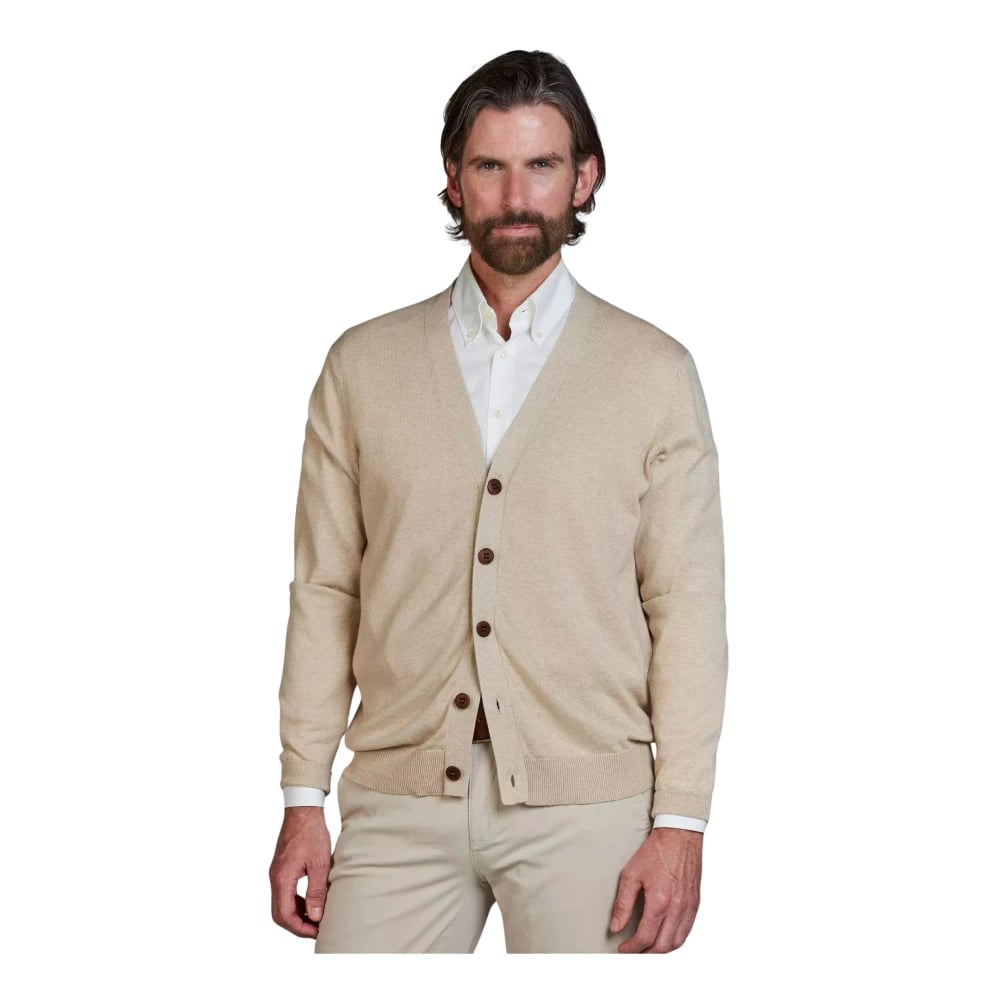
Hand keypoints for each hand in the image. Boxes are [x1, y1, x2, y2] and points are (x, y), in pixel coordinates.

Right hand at [269, 806, 331, 937]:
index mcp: (282, 878)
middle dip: (297, 925)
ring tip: (316, 919)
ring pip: (281, 904)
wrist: (303, 810)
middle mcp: (275, 878)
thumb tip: (316, 917)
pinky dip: (296, 902)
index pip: (284, 915)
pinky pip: (285, 893)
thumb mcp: (320, 863)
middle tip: (317, 929)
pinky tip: (311, 903)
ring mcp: (276, 873)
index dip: (300, 928)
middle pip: (279, 914)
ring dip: (297, 915)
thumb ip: (317, 891)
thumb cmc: (312, 833)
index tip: (317, 931)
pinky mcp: (281, 868)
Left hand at [609, 827, 702, 952]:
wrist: (680, 835)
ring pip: (676, 943)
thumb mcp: (631, 874)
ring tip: (646, 948)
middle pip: (662, 946)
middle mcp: (677, 908)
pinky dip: (674, 941)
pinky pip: (686, 932)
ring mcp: (689, 908)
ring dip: (660, 950)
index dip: (631, 948)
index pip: (645, 937)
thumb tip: (616, 927)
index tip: (622, 949)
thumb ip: (623, 904)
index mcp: (660, 901)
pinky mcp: (695, 904)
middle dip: (645, 954)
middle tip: (632, 952)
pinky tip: (663, 937)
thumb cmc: (656, 852)